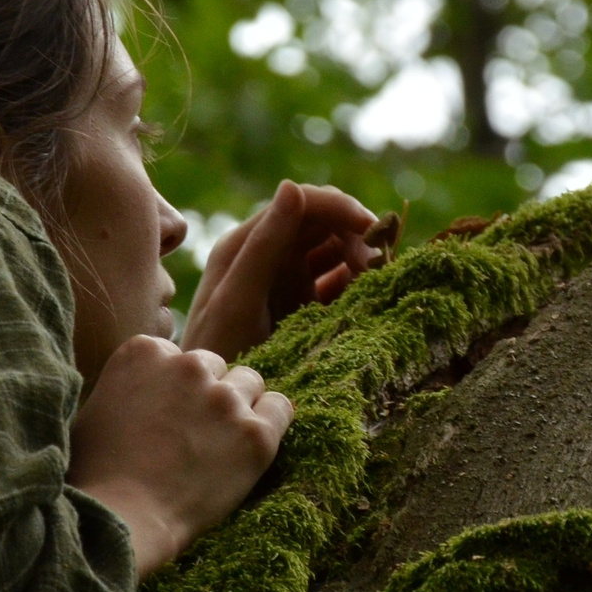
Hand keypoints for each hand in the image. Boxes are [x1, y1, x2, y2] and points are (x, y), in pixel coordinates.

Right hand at [68, 335, 292, 577]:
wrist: (120, 518)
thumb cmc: (96, 474)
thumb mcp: (96, 408)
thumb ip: (129, 384)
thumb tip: (146, 389)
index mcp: (145, 351)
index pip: (177, 356)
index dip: (173, 389)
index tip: (166, 418)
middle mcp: (188, 365)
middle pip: (214, 367)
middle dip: (206, 394)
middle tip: (192, 436)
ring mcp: (224, 398)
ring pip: (248, 383)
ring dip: (237, 407)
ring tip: (218, 446)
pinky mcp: (255, 433)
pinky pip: (280, 408)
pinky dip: (269, 423)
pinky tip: (250, 446)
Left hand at [182, 180, 382, 361]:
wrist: (215, 404)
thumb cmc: (217, 351)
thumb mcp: (238, 298)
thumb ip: (265, 245)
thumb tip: (293, 187)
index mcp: (248, 241)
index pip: (302, 202)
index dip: (340, 207)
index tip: (372, 230)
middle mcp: (271, 254)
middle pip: (325, 223)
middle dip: (356, 234)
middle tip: (376, 266)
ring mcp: (290, 279)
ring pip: (337, 250)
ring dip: (362, 257)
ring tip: (375, 283)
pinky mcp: (305, 305)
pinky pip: (340, 282)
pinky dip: (359, 283)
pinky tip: (370, 297)